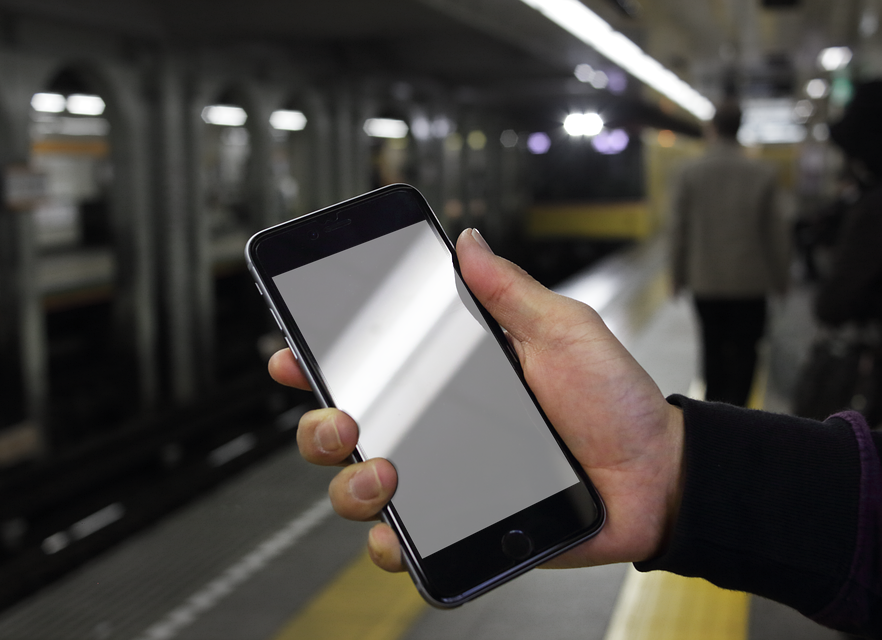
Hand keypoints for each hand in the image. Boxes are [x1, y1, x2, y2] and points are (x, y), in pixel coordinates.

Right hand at [269, 228, 684, 571]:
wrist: (652, 474)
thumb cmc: (612, 401)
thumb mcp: (562, 331)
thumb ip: (509, 291)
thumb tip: (467, 243)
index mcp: (450, 377)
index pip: (369, 367)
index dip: (320, 360)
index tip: (293, 353)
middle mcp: (434, 428)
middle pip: (342, 432)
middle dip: (319, 428)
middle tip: (343, 421)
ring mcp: (442, 480)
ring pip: (357, 489)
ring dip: (349, 484)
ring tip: (385, 473)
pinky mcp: (457, 529)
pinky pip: (401, 544)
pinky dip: (385, 544)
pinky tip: (394, 531)